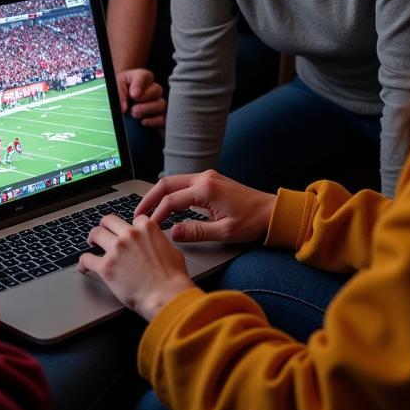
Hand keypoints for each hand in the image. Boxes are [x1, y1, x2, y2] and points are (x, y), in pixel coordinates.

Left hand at [78, 213, 194, 320]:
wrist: (166, 296)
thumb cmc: (172, 279)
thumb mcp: (173, 251)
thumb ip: (160, 243)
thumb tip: (157, 245)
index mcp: (146, 228)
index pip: (133, 219)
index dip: (129, 227)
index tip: (126, 233)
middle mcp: (129, 235)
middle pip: (109, 220)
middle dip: (105, 226)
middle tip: (103, 233)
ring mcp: (116, 249)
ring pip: (95, 233)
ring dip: (92, 238)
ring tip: (91, 244)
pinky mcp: (106, 267)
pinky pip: (87, 259)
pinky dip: (83, 263)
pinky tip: (83, 266)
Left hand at [116, 68, 165, 128]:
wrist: (116, 104)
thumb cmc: (117, 93)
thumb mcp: (114, 89)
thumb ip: (119, 94)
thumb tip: (124, 108)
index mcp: (139, 78)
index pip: (144, 76)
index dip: (140, 85)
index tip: (133, 94)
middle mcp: (151, 89)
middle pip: (156, 90)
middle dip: (145, 98)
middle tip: (133, 107)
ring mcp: (156, 103)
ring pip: (161, 104)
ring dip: (149, 110)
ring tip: (135, 114)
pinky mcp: (159, 116)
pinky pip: (163, 118)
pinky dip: (155, 121)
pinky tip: (144, 122)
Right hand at [135, 170, 275, 243]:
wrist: (271, 211)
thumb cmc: (252, 222)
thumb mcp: (224, 232)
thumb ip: (196, 231)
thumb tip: (172, 232)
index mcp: (206, 189)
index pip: (172, 200)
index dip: (157, 214)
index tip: (149, 226)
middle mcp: (204, 178)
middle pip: (167, 184)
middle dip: (150, 198)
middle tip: (137, 213)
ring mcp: (207, 177)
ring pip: (174, 181)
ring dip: (159, 194)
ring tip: (148, 209)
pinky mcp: (210, 180)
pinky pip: (184, 183)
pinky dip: (171, 193)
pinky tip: (166, 204)